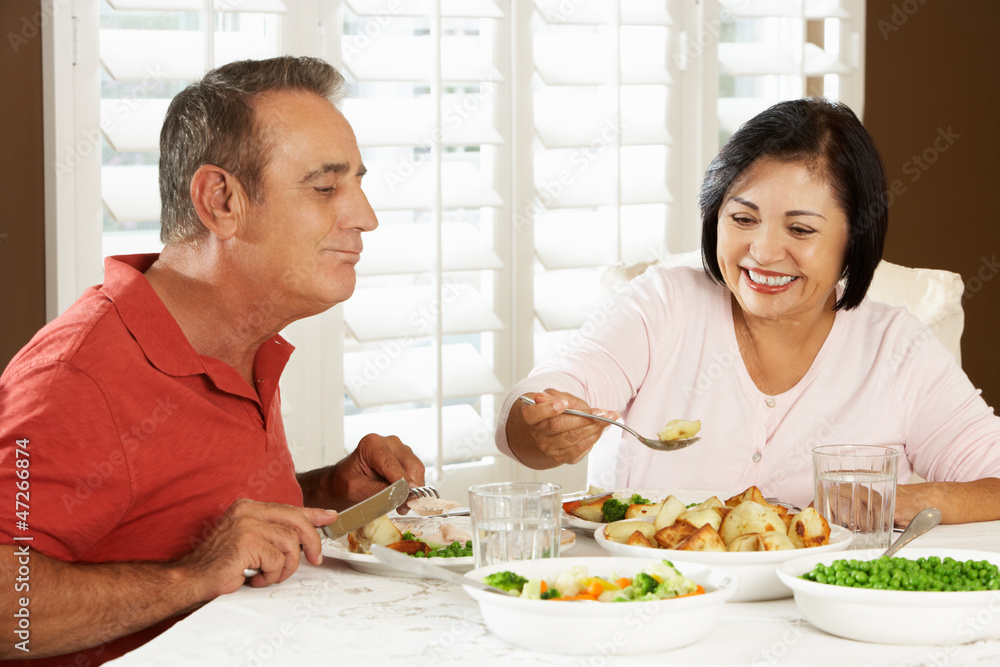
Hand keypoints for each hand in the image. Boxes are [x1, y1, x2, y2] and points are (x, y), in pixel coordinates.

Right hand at [178, 498, 337, 599]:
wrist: (191, 579)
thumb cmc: (220, 563)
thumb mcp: (252, 541)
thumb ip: (276, 532)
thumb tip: (308, 529)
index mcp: (249, 507)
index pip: (290, 508)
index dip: (314, 514)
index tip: (330, 517)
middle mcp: (248, 510)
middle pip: (296, 521)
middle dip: (311, 542)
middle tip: (314, 559)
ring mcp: (246, 525)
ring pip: (290, 544)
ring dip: (285, 567)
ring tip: (269, 575)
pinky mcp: (246, 543)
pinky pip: (277, 561)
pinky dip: (270, 576)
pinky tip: (254, 578)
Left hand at [326, 434, 424, 510]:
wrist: (340, 482)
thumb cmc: (344, 482)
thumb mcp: (356, 489)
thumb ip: (378, 491)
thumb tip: (401, 494)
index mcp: (372, 445)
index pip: (393, 465)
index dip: (404, 483)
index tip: (409, 498)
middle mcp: (388, 442)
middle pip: (410, 465)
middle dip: (411, 488)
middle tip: (404, 507)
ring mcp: (398, 449)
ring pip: (417, 469)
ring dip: (413, 489)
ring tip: (401, 504)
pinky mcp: (405, 458)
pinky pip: (416, 472)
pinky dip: (412, 486)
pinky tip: (402, 496)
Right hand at [517, 390, 619, 464]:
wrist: (557, 427)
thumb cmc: (557, 409)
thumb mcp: (557, 397)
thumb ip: (558, 397)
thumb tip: (547, 398)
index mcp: (531, 416)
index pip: (532, 414)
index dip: (547, 409)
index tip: (564, 403)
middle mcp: (538, 434)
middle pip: (559, 425)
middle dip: (583, 418)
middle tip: (601, 412)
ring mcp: (549, 448)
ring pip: (573, 437)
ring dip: (594, 428)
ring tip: (607, 418)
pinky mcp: (562, 457)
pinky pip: (580, 448)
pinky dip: (593, 437)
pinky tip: (600, 429)